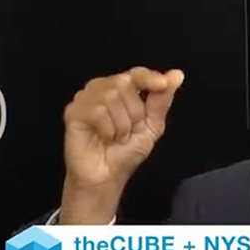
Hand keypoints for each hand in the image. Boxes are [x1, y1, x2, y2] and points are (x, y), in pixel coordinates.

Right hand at [59, 67, 183, 223]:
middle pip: (125, 83)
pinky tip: (105, 138)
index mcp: (123, 89)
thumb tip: (176, 75)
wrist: (108, 176)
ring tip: (118, 136)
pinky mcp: (73, 112)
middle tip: (131, 130)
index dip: (150, 77)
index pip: (137, 73)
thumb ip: (161, 100)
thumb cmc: (127, 151)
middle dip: (135, 112)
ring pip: (111, 96)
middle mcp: (102, 88)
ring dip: (122, 124)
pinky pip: (97, 111)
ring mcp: (85, 98)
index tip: (163, 84)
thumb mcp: (152, 125)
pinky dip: (108, 129)